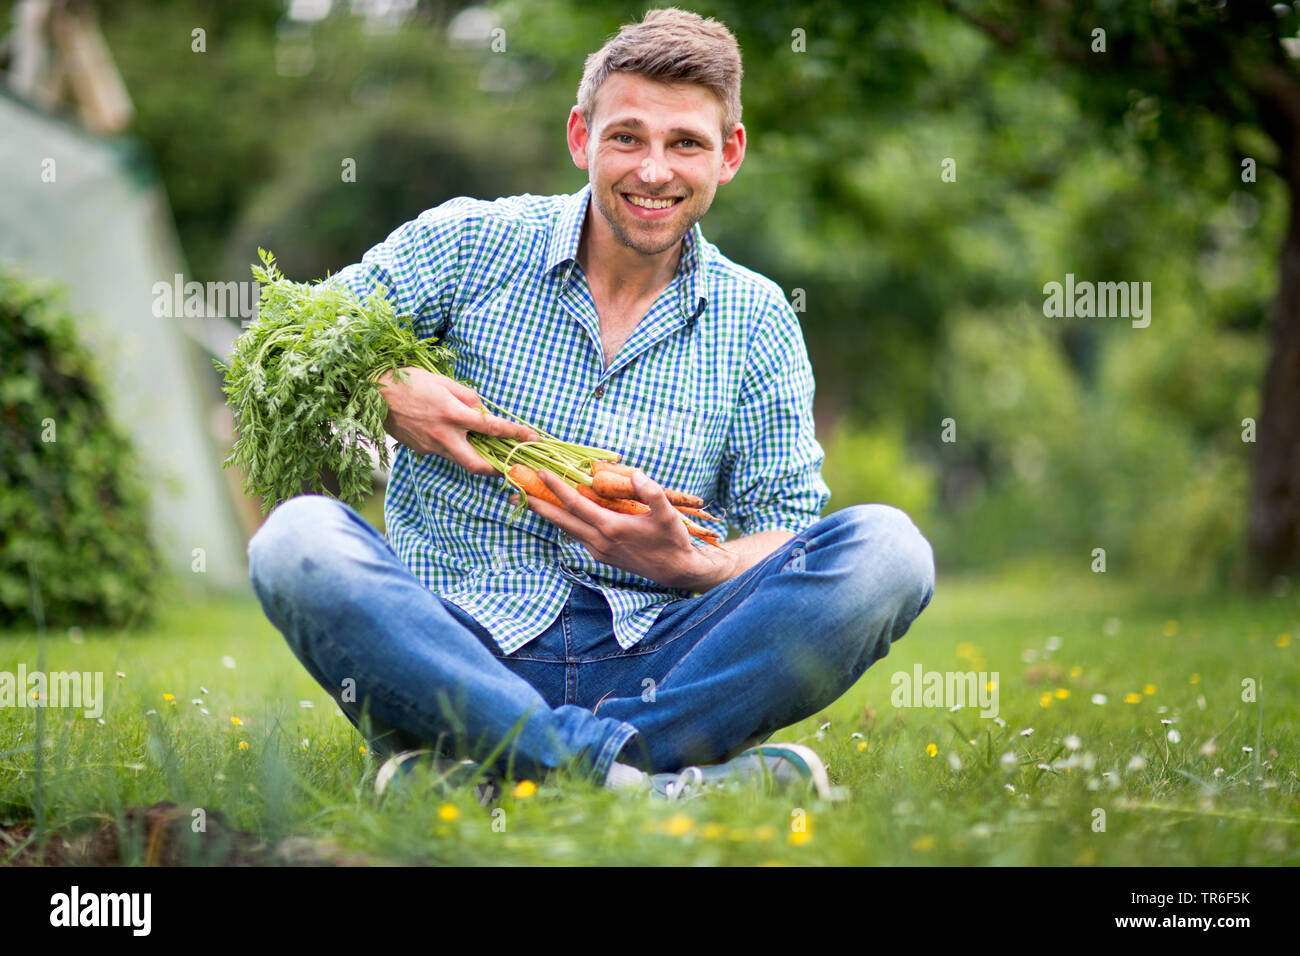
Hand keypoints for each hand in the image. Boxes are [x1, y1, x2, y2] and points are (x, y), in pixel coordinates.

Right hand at [377, 367, 538, 476]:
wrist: (371, 393)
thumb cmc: (408, 381)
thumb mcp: (443, 381)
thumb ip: (468, 397)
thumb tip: (483, 412)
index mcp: (452, 414)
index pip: (492, 428)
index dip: (516, 433)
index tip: (533, 437)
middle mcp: (443, 435)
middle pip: (478, 465)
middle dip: (497, 470)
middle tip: (510, 465)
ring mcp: (431, 446)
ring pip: (460, 461)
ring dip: (476, 458)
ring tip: (486, 449)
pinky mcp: (420, 450)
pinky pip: (444, 453)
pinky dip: (454, 448)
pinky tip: (454, 437)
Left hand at [510, 467, 739, 591]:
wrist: (676, 570)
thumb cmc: (673, 540)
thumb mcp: (667, 513)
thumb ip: (651, 492)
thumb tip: (637, 474)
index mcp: (610, 528)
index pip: (576, 504)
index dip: (557, 487)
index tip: (541, 472)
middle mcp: (599, 541)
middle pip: (561, 520)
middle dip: (537, 504)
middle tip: (514, 491)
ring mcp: (598, 551)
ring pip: (566, 529)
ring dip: (547, 515)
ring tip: (528, 502)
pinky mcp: (602, 556)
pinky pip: (577, 536)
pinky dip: (565, 523)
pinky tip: (559, 515)